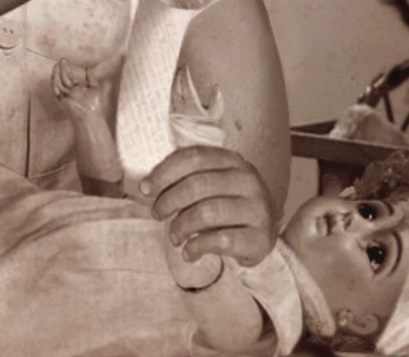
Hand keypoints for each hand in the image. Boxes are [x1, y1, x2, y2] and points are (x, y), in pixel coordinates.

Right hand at [51, 59, 108, 120]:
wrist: (91, 114)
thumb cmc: (95, 104)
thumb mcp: (95, 87)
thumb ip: (91, 77)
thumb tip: (88, 68)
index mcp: (77, 90)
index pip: (70, 78)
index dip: (68, 70)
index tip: (67, 62)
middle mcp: (70, 92)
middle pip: (64, 79)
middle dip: (62, 69)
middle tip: (62, 60)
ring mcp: (65, 96)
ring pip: (58, 83)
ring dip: (57, 74)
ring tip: (57, 64)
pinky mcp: (61, 100)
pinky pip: (55, 91)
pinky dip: (54, 83)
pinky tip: (54, 75)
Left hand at [142, 146, 275, 266]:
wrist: (263, 234)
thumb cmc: (227, 205)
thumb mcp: (211, 184)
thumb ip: (184, 179)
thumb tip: (146, 186)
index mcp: (232, 160)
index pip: (194, 157)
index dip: (165, 171)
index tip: (145, 188)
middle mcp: (248, 180)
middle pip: (197, 185)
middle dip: (168, 201)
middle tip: (157, 214)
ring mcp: (257, 208)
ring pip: (207, 212)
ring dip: (180, 226)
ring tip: (174, 236)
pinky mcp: (260, 237)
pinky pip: (219, 240)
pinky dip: (196, 247)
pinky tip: (189, 252)